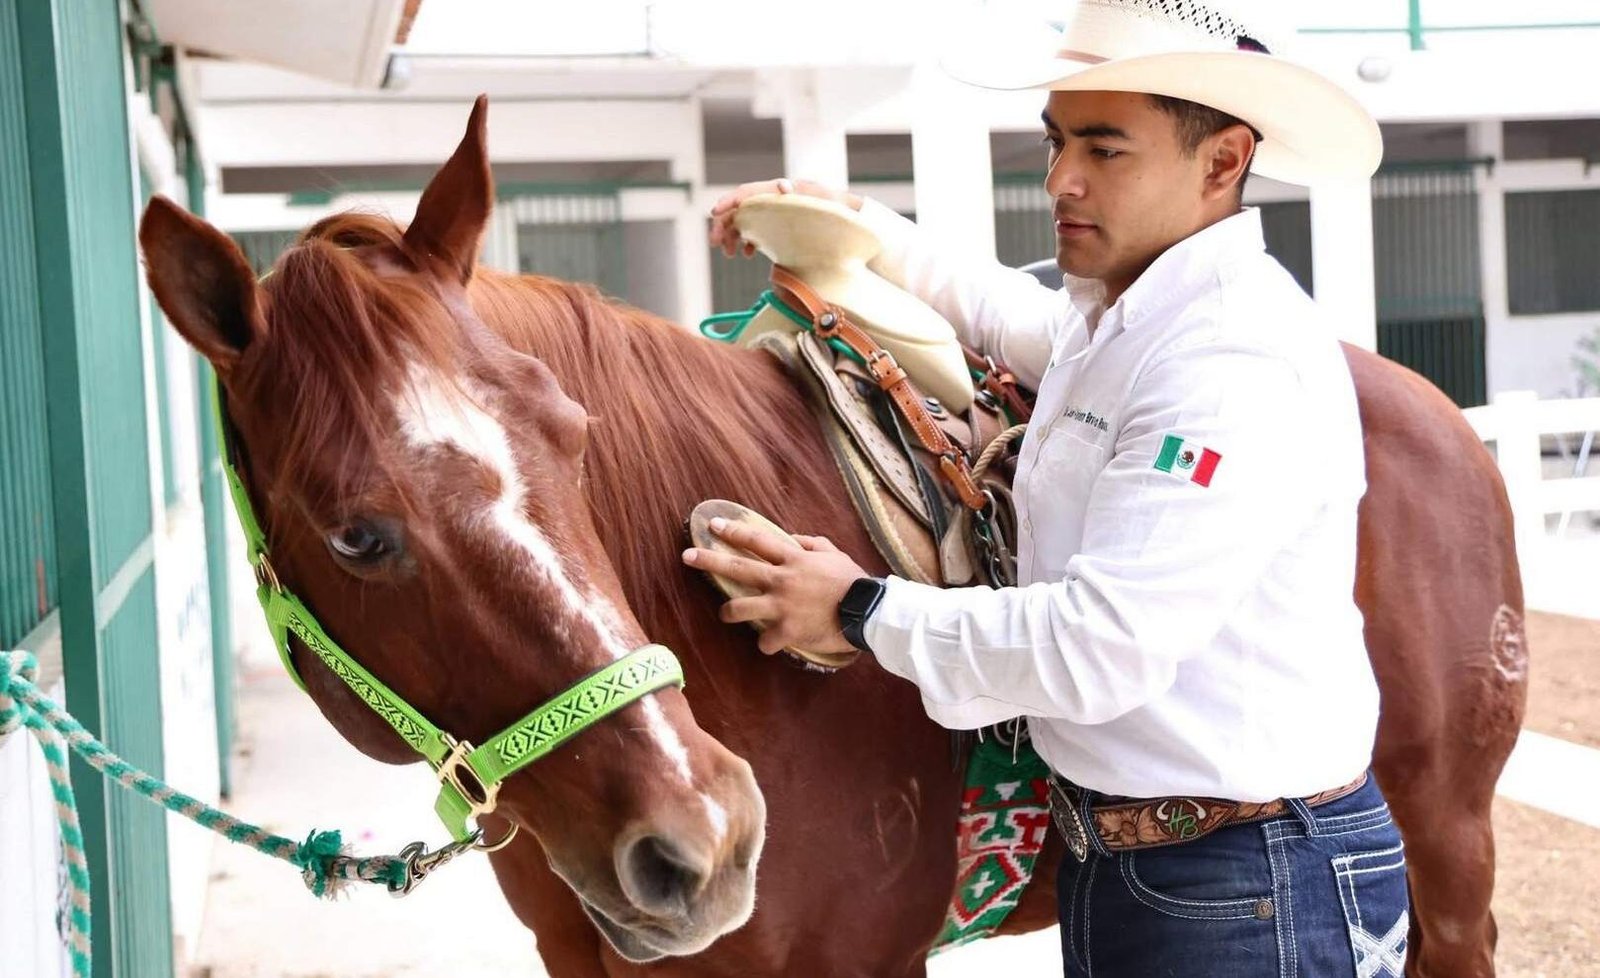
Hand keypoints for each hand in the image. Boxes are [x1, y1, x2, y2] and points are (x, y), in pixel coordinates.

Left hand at [682, 517, 869, 655]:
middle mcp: (781, 580)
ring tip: (725, 613)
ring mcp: (781, 607)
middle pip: (736, 568)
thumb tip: (791, 538)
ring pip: (738, 609)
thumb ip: (809, 543)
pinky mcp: (786, 632)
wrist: (867, 611)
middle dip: (708, 560)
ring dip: (728, 612)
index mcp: (792, 559)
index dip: (732, 531)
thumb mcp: (833, 553)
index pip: (755, 540)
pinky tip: (772, 643)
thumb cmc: (852, 580)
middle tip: (687, 556)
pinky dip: (767, 643)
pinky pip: (764, 641)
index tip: (712, 525)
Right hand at [708, 178, 863, 257]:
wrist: (849, 219)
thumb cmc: (838, 211)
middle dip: (724, 225)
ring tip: (730, 254)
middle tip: (715, 243)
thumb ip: (802, 194)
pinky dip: (746, 242)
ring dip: (733, 236)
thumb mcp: (823, 202)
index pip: (747, 191)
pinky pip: (754, 231)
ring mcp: (774, 212)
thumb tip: (783, 186)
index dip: (729, 201)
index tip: (714, 213)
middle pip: (740, 208)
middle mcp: (773, 199)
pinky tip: (747, 255)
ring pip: (744, 221)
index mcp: (780, 190)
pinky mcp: (777, 225)